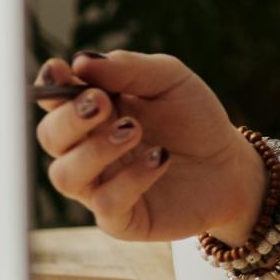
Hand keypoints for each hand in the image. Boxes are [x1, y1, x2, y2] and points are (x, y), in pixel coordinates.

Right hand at [33, 50, 264, 241]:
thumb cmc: (194, 118)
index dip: (49, 85)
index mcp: (92, 112)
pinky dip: (131, 179)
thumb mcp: (170, 80)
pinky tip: (161, 157)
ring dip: (95, 150)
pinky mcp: (121, 219)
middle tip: (103, 103)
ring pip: (66, 176)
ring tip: (134, 130)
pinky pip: (106, 204)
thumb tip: (82, 61)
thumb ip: (128, 68)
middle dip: (69, 119)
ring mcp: (100, 186)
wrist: (230, 164)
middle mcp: (86, 150)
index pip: (52, 99)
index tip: (61, 71)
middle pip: (49, 137)